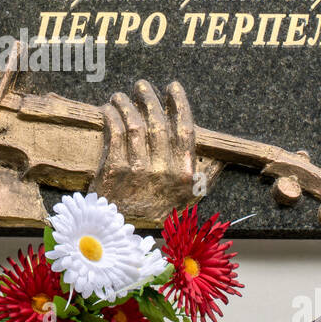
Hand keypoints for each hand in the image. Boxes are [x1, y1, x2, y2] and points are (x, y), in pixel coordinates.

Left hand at [90, 79, 199, 224]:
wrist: (118, 235)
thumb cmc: (148, 214)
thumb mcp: (180, 200)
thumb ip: (193, 178)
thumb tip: (212, 159)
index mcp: (184, 175)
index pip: (185, 131)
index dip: (179, 104)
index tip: (173, 87)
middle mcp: (164, 171)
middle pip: (158, 123)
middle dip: (150, 99)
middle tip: (142, 86)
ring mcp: (139, 170)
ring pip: (135, 125)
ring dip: (127, 104)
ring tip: (120, 96)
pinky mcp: (115, 170)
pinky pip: (116, 133)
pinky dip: (112, 116)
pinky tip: (108, 110)